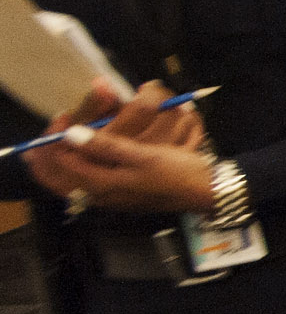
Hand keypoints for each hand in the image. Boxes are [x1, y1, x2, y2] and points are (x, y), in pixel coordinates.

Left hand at [23, 80, 216, 212]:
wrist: (209, 192)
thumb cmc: (177, 173)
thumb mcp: (143, 155)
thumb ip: (105, 145)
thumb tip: (70, 135)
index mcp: (103, 184)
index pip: (64, 162)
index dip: (57, 139)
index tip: (63, 117)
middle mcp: (103, 194)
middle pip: (63, 179)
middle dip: (52, 158)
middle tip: (49, 139)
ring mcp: (113, 196)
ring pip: (75, 182)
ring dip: (66, 163)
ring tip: (63, 146)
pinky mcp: (124, 194)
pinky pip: (91, 182)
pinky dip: (83, 168)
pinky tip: (91, 156)